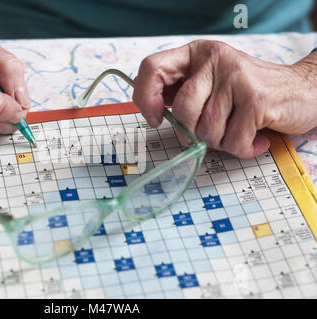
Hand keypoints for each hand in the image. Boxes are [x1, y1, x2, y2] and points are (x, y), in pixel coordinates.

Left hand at [133, 40, 316, 157]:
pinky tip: (255, 138)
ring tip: (238, 130)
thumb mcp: (212, 84)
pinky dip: (243, 149)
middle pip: (182, 110)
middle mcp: (214, 59)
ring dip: (222, 142)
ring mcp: (236, 77)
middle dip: (195, 132)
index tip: (157, 118)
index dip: (145, 98)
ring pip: (206, 130)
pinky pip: (233, 141)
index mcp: (197, 54)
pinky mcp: (256, 98)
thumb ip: (184, 93)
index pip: (152, 68)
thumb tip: (156, 113)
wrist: (304, 90)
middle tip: (215, 130)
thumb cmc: (249, 93)